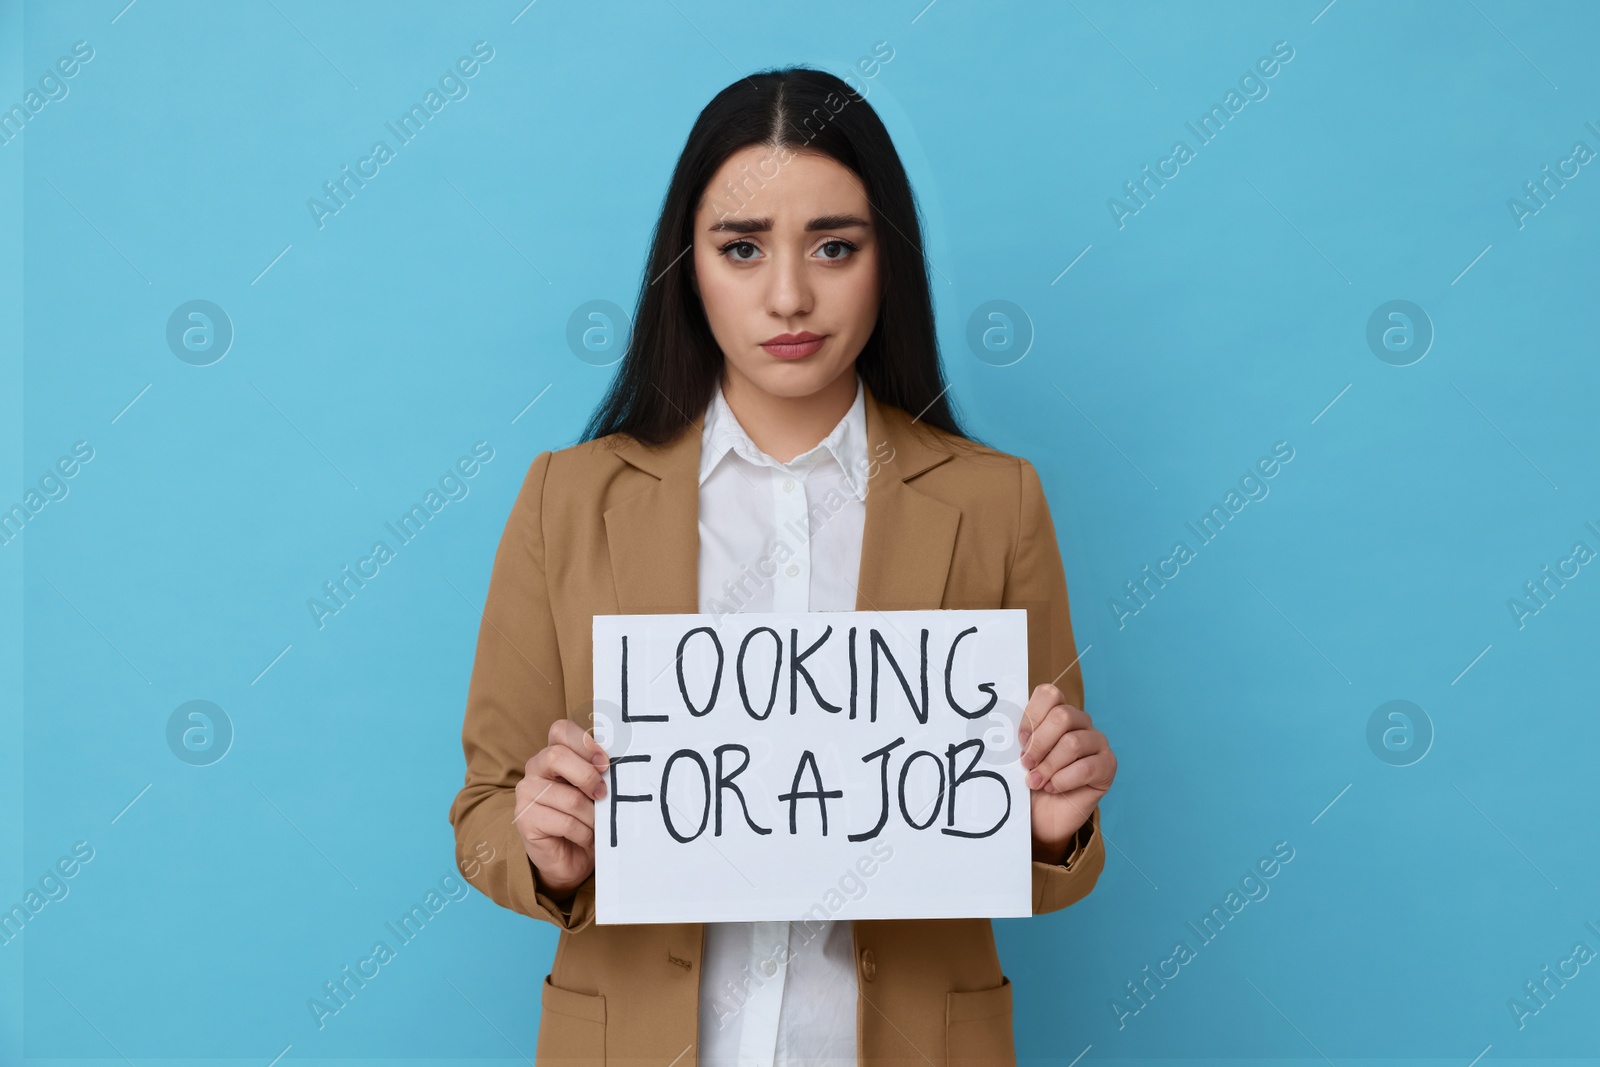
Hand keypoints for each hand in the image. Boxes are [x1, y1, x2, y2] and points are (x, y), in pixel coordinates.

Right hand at [515, 719, 608, 897]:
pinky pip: (566, 823)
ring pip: (569, 798)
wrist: (572, 859)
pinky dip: (584, 834)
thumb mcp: (596, 789)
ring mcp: (525, 794)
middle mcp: (535, 769)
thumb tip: (618, 764)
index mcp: (553, 753)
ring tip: (595, 825)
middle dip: (588, 777)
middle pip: (557, 756)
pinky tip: (583, 838)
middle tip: (602, 794)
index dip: (584, 742)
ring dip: (591, 816)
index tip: (605, 762)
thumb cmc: (587, 819)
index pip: (561, 730)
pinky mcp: (525, 821)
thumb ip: (599, 772)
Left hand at [1017, 683, 1114, 862]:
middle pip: (1063, 716)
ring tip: (1035, 782)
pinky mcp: (1107, 766)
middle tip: (1026, 764)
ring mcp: (1097, 742)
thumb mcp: (1017, 756)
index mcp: (1057, 712)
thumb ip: (1017, 738)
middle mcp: (1081, 723)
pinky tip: (1053, 789)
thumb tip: (999, 727)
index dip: (1031, 716)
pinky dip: (1064, 780)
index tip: (1019, 741)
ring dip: (1049, 766)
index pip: (1049, 694)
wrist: (1041, 819)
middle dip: (1039, 744)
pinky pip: (1087, 767)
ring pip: (1074, 742)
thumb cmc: (1028, 783)